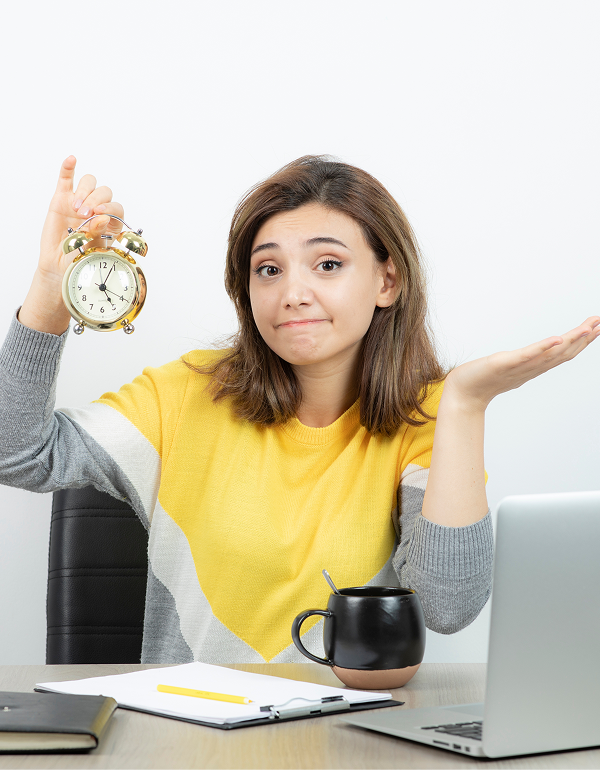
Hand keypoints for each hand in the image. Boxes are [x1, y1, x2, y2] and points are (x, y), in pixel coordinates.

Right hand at [38, 155, 124, 284]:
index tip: (99, 214)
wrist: (59, 266)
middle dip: (95, 201)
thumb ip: (97, 233)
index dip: (109, 208)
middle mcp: (97, 209)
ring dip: (85, 192)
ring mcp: (80, 202)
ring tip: (76, 208)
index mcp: (110, 222)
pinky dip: (68, 168)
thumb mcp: (91, 249)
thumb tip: (103, 217)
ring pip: (89, 183)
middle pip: (104, 192)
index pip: (116, 207)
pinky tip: (71, 160)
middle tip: (84, 215)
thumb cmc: (80, 259)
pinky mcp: (62, 198)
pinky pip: (67, 179)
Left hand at [444, 317, 599, 410]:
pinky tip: (556, 339)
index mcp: (533, 367)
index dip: (582, 341)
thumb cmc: (482, 380)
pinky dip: (542, 348)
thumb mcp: (510, 367)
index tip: (597, 326)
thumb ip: (523, 361)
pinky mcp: (504, 364)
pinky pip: (526, 356)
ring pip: (551, 354)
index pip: (563, 353)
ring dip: (571, 340)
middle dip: (584, 338)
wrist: (462, 394)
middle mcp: (531, 368)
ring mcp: (519, 367)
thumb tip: (531, 355)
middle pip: (563, 353)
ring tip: (588, 327)